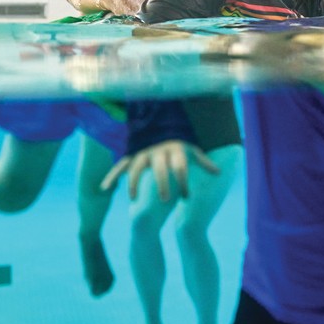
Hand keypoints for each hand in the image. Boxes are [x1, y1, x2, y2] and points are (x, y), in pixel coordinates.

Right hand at [101, 140, 219, 200]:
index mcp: (175, 148)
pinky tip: (105, 188)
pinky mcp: (132, 154)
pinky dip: (112, 176)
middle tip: (165, 200)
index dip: (184, 182)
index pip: (181, 166)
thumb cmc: (178, 143)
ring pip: (136, 167)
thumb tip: (218, 173)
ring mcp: (143, 152)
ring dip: (134, 182)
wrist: (159, 123)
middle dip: (162, 183)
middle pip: (160, 168)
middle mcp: (158, 150)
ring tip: (133, 198)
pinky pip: (120, 165)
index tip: (186, 198)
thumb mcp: (191, 150)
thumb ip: (202, 161)